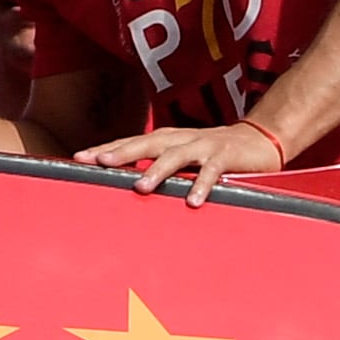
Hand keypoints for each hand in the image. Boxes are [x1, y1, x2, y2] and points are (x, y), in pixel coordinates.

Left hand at [80, 117, 286, 204]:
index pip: (130, 142)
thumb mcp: (181, 155)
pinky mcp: (226, 156)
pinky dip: (201, 186)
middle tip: (99, 162)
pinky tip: (192, 201)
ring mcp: (203, 146)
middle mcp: (181, 139)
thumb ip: (157, 166)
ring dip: (157, 171)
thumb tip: (125, 181)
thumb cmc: (212, 150)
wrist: (260, 138)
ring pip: (176, 156)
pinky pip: (211, 172)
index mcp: (166, 139)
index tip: (79, 158)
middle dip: (122, 152)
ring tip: (140, 187)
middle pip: (146, 143)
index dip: (106, 148)